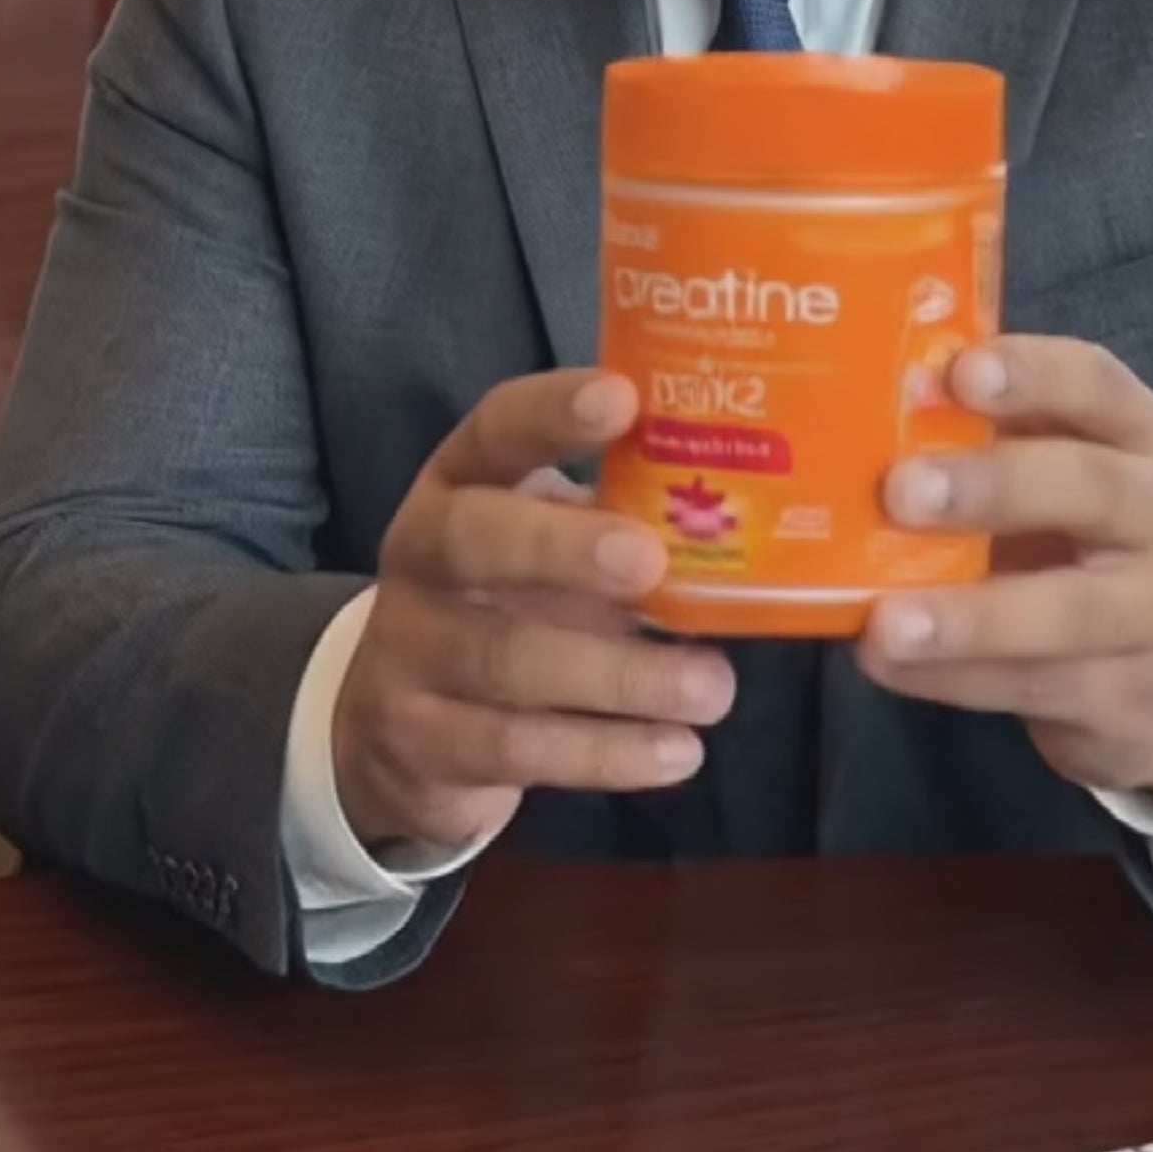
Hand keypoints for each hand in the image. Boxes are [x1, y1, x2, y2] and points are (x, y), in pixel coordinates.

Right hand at [331, 370, 734, 857]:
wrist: (397, 723)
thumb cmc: (509, 600)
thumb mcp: (545, 541)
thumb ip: (618, 515)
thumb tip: (755, 504)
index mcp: (458, 483)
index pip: (494, 430)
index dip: (551, 413)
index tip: (623, 397)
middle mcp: (421, 556)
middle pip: (473, 539)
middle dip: (562, 547)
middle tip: (652, 560)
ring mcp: (412, 652)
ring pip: (507, 661)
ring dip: (620, 676)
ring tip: (714, 687)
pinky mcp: (424, 743)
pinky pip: (516, 750)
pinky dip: (605, 754)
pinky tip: (678, 752)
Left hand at [856, 338, 1152, 810]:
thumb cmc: (1085, 537)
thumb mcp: (1062, 467)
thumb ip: (989, 428)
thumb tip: (879, 392)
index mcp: (1141, 437)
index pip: (1099, 386)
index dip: (1033, 376)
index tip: (959, 373)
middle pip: (1094, 490)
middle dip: (995, 487)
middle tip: (900, 491)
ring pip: (1068, 613)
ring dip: (970, 618)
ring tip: (885, 622)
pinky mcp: (1128, 699)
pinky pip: (1035, 687)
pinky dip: (954, 678)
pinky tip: (886, 662)